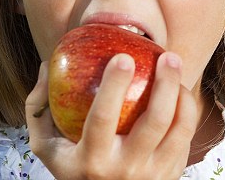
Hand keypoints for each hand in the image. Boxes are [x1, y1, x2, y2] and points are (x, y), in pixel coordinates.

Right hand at [25, 53, 197, 179]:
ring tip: (175, 65)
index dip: (114, 85)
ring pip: (178, 129)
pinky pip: (185, 138)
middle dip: (165, 83)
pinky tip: (177, 91)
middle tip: (167, 56)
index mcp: (91, 160)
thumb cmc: (72, 168)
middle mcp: (125, 170)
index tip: (123, 56)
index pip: (103, 118)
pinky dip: (185, 111)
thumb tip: (45, 67)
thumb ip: (38, 108)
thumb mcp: (46, 146)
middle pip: (154, 121)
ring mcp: (153, 175)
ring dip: (181, 94)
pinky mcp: (171, 176)